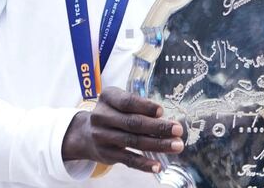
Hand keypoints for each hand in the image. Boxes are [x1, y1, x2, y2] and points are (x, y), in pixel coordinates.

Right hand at [61, 86, 183, 172]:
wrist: (85, 134)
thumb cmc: (113, 112)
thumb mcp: (119, 101)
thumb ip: (138, 106)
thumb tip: (166, 117)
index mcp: (107, 97)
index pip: (127, 102)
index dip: (145, 107)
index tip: (162, 111)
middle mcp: (102, 116)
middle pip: (133, 123)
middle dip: (158, 127)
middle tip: (178, 130)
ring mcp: (102, 137)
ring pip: (134, 142)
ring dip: (158, 145)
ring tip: (176, 146)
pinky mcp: (106, 154)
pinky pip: (128, 160)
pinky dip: (144, 164)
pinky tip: (158, 166)